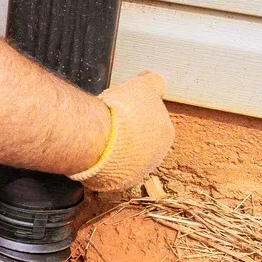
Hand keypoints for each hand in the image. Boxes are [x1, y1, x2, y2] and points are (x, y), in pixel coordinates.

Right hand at [69, 71, 173, 190]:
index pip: (153, 121)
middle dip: (127, 132)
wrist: (98, 138)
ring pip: (125, 156)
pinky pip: (110, 169)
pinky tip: (95, 150)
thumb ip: (153, 82)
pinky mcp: (117, 183)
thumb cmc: (122, 113)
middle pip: (140, 140)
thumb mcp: (144, 86)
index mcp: (166, 133)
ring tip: (99, 136)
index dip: (137, 113)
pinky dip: (103, 161)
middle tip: (110, 121)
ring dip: (115, 148)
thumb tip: (152, 79)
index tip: (123, 108)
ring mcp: (136, 172)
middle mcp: (156, 156)